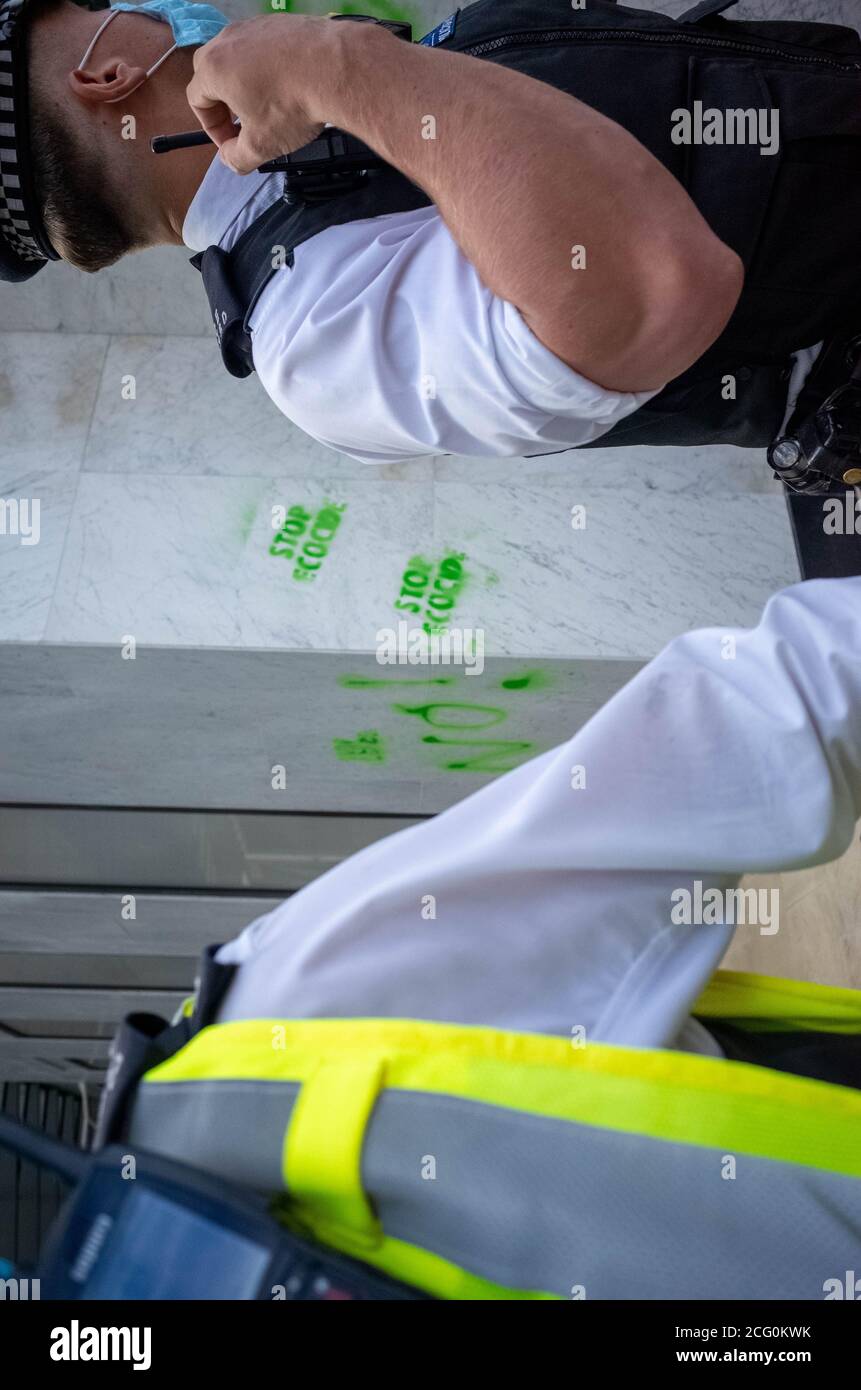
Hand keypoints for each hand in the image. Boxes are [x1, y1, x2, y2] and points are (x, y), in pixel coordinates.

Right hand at [186, 15, 339, 173]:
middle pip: (212, 73)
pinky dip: (270, 68)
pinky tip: (289, 86)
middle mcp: (228, 40)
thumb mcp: (261, 146)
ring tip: (269, 107)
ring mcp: (254, 27)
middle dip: (225, 103)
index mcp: (214, 68)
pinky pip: (265, 47)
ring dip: (247, 84)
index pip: (197, 99)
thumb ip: (237, 158)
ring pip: (239, 58)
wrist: (335, 69)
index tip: (231, 143)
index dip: (212, 128)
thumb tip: (231, 160)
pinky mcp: (279, 23)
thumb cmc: (294, 103)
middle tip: (244, 125)